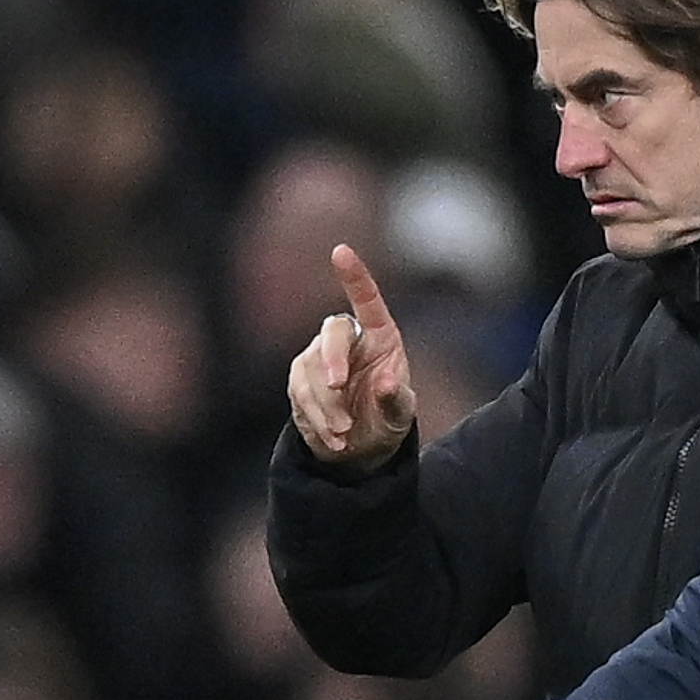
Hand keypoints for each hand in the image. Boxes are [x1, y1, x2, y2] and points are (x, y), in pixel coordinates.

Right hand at [285, 244, 415, 469]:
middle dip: (332, 359)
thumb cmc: (386, 417)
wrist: (359, 448)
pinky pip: (300, 394)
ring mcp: (317, 358)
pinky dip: (316, 419)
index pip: (366, 298)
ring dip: (327, 405)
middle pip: (332, 334)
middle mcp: (347, 340)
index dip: (353, 275)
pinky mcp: (299, 380)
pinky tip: (334, 440)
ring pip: (311, 371)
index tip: (340, 251)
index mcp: (379, 335)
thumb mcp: (399, 413)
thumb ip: (396, 399)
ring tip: (345, 434)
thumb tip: (386, 383)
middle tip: (339, 386)